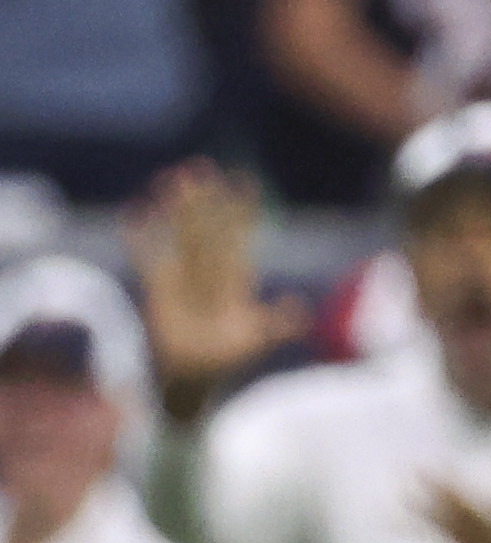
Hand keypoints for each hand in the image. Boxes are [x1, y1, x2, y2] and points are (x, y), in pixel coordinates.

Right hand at [128, 162, 306, 415]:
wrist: (195, 376)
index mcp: (236, 279)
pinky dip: (141, 237)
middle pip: (208, 228)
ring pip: (181, 234)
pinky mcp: (159, 287)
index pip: (240, 237)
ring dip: (178, 210)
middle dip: (206, 200)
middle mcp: (210, 271)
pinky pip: (148, 256)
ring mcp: (184, 276)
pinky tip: (136, 211)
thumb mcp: (256, 340)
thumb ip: (277, 325)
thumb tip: (303, 312)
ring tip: (173, 179)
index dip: (243, 212)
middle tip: (202, 166)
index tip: (245, 182)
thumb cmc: (227, 359)